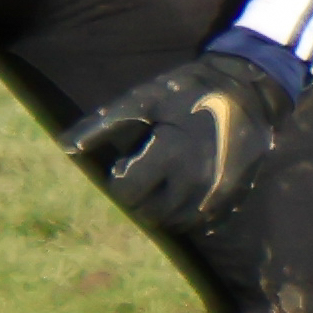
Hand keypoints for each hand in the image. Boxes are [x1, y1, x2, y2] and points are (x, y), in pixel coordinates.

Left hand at [63, 36, 308, 247]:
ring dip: (164, 211)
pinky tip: (188, 192)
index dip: (119, 181)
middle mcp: (194, 179)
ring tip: (164, 186)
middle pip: (151, 215)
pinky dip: (191, 215)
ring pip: (178, 223)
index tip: (126, 164)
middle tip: (144, 177)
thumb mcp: (143, 98)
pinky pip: (205, 222)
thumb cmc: (188, 90)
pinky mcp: (235, 194)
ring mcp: (218, 190)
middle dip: (140, 200)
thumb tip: (64, 147)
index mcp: (168, 155)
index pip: (127, 194)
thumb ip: (102, 124)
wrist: (248, 88)